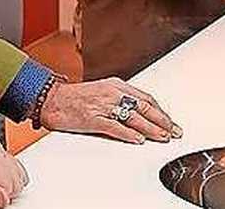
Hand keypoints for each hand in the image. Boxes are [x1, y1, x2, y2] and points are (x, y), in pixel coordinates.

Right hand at [37, 77, 181, 143]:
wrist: (51, 99)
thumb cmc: (74, 97)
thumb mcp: (101, 91)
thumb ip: (120, 99)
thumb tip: (140, 113)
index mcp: (115, 85)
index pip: (145, 98)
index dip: (160, 111)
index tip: (170, 122)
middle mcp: (111, 93)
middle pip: (144, 107)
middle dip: (162, 121)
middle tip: (173, 132)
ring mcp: (102, 105)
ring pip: (133, 117)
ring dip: (151, 129)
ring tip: (162, 137)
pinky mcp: (93, 118)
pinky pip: (115, 127)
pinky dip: (129, 134)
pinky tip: (138, 139)